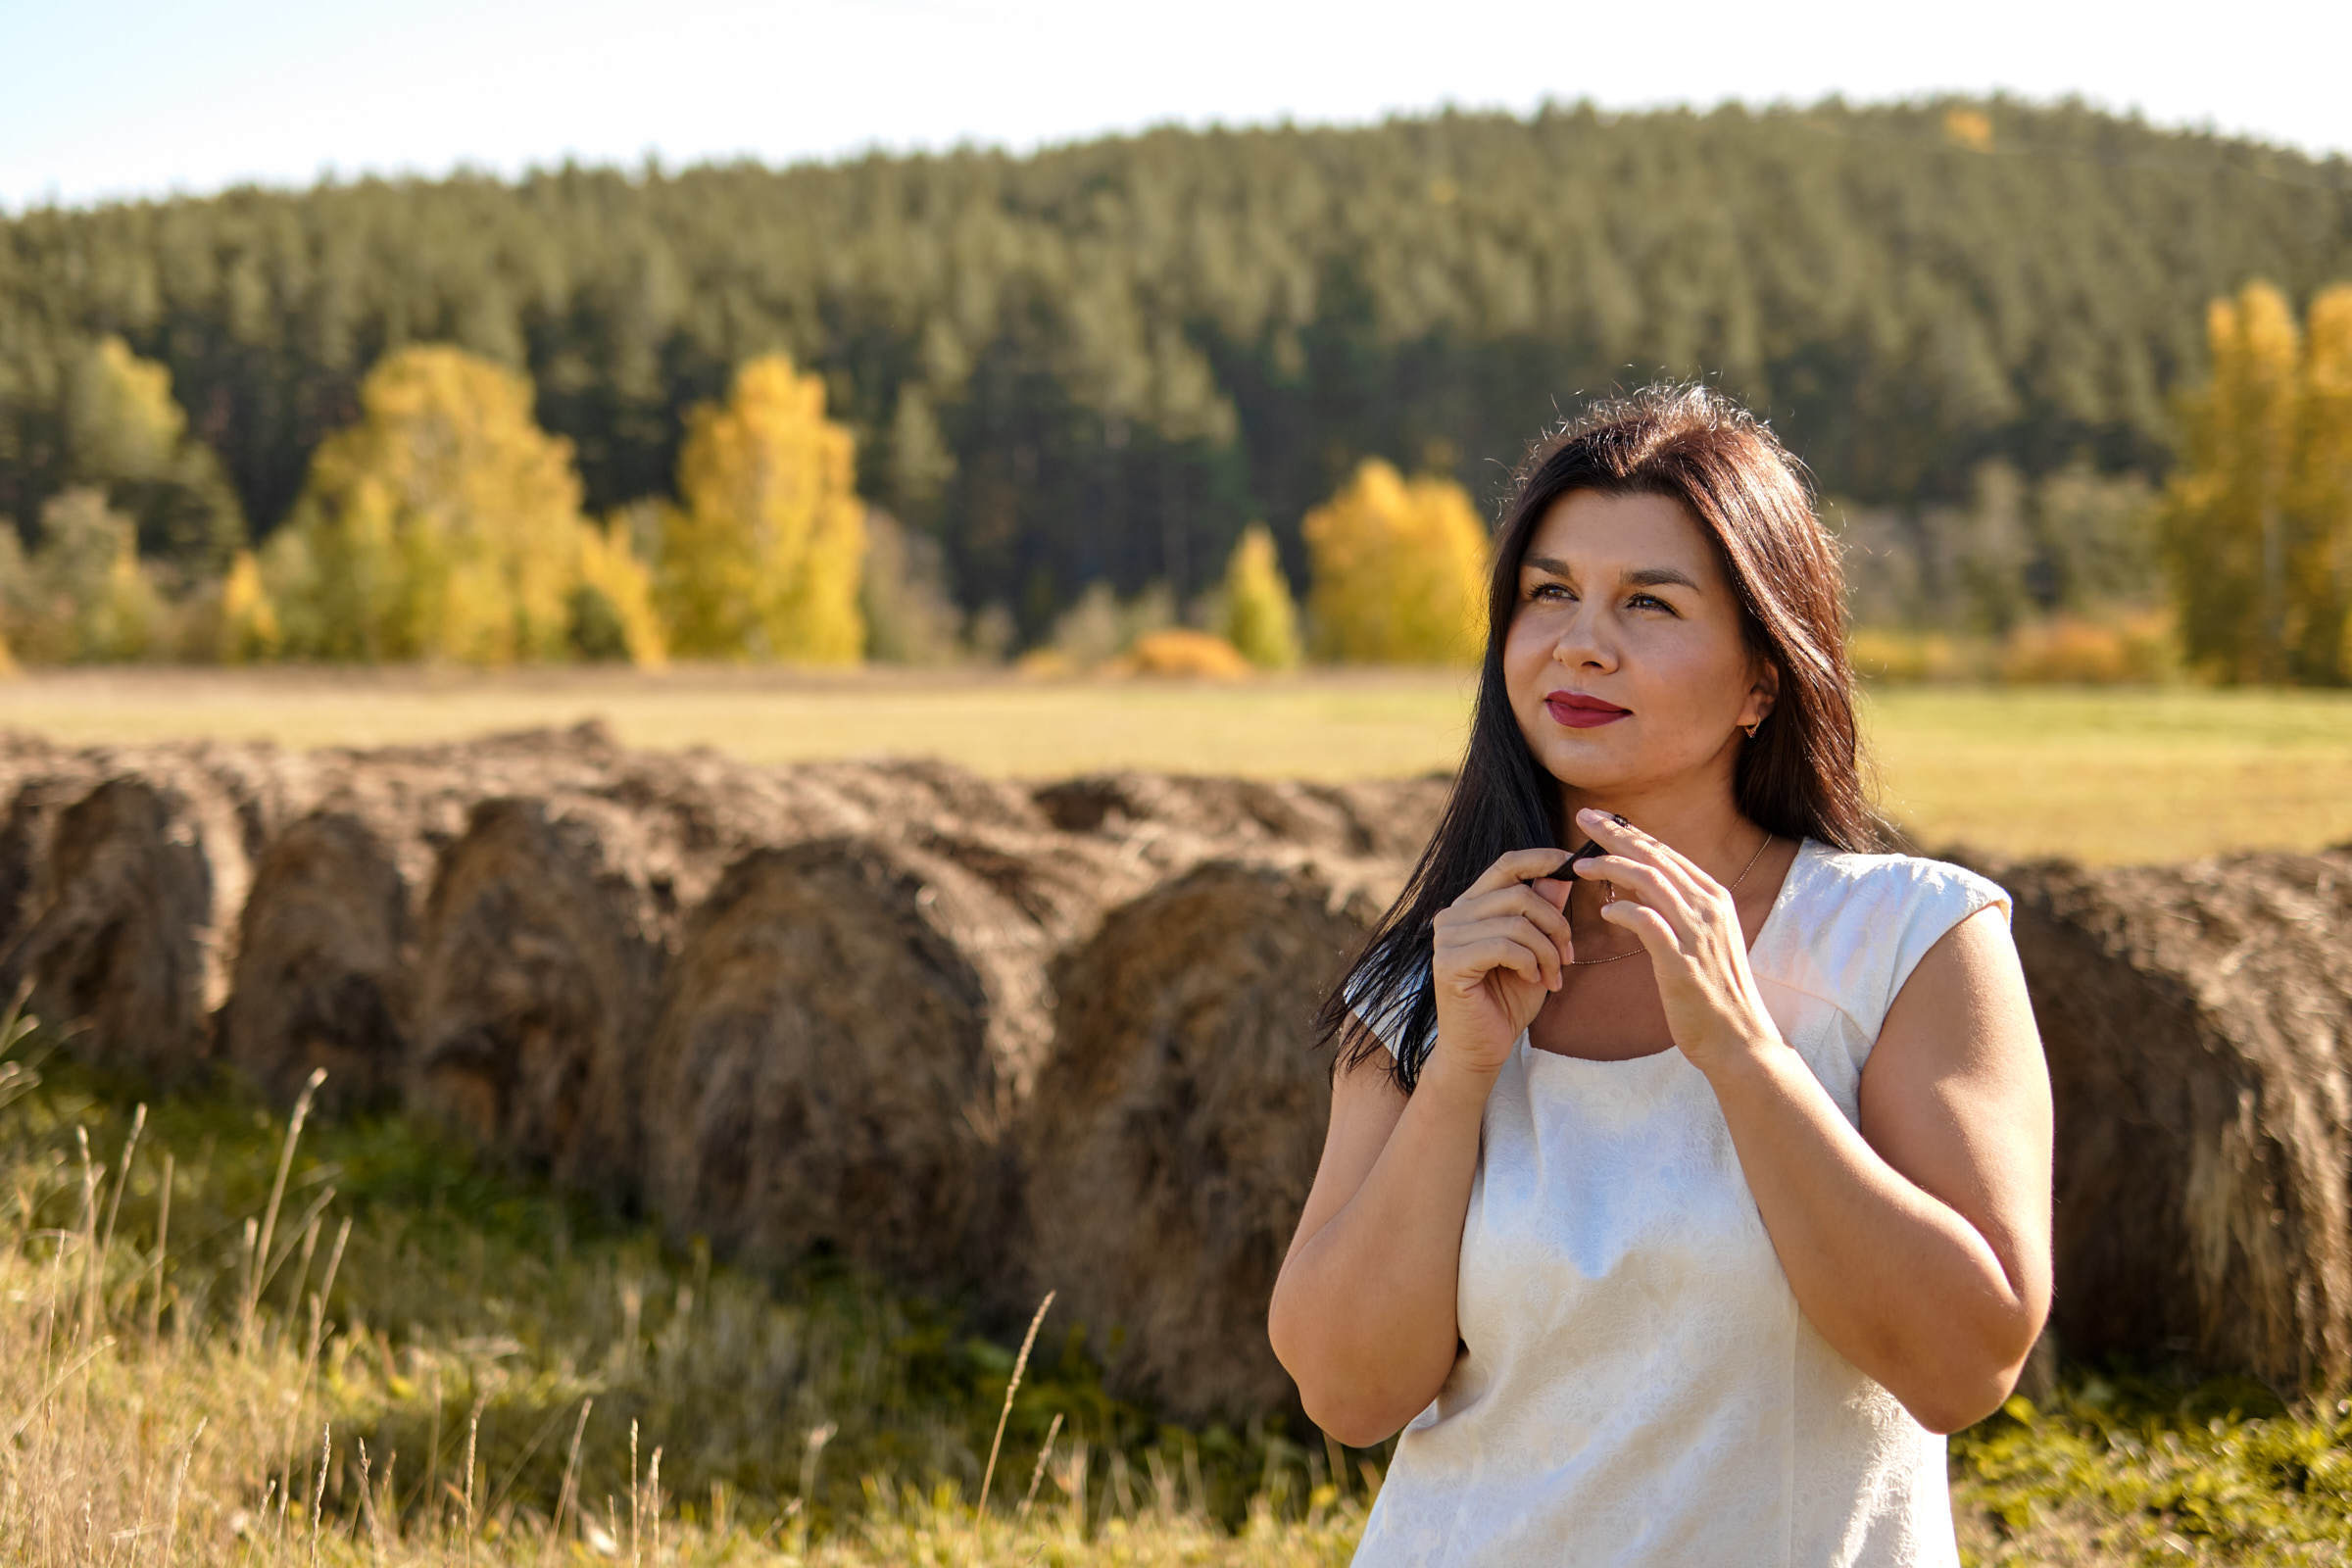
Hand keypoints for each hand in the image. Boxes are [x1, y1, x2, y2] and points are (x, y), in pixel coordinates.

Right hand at [1429, 848, 1575, 1076]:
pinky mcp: (1448, 962)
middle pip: (1519, 894)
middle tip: (1569, 957)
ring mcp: (1446, 937)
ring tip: (1553, 976)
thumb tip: (1563, 874)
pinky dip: (1529, 963)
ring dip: (1546, 951)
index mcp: (1471, 905)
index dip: (1542, 858)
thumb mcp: (1537, 950)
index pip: (1506, 864)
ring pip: (1516, 922)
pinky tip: (1532, 980)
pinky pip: (1504, 946)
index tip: (1575, 864)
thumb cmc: (1508, 1000)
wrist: (1482, 1049)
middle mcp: (1453, 914)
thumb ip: (1544, 912)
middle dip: (1555, 925)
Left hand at [1568, 809, 1780, 1073]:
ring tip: (1579, 865)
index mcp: (1714, 898)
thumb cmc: (1714, 993)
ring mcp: (1698, 933)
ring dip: (1611, 867)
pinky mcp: (1683, 962)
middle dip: (1615, 834)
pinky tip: (1604, 910)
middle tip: (1581, 816)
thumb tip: (1636, 889)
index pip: (1666, 853)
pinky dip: (1623, 911)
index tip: (1600, 819)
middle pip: (1655, 857)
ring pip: (1650, 881)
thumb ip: (1675, 911)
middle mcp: (1709, 907)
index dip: (1630, 832)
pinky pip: (1648, 922)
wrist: (1739, 1040)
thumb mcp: (1701, 941)